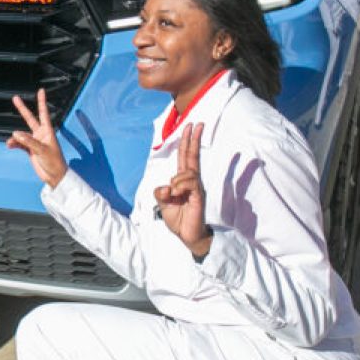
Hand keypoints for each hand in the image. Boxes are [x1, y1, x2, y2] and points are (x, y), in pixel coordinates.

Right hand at [7, 89, 67, 187]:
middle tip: (15, 98)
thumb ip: (29, 141)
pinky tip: (10, 145)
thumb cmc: (54, 162)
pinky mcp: (29, 150)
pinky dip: (14, 144)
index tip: (41, 91)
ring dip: (15, 138)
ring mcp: (34, 141)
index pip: (43, 113)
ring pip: (21, 135)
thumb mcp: (42, 150)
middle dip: (22, 109)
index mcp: (47, 131)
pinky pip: (19, 144)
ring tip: (10, 143)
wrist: (54, 176)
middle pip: (30, 119)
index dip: (42, 102)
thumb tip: (15, 133)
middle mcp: (40, 134)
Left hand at [153, 122, 211, 255]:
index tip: (190, 127)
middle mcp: (191, 181)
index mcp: (182, 181)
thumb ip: (161, 193)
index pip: (185, 157)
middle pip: (192, 156)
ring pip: (187, 171)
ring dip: (177, 180)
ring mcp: (196, 188)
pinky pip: (190, 183)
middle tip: (197, 124)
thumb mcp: (162, 204)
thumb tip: (165, 187)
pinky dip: (180, 186)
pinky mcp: (199, 196)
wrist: (187, 235)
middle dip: (193, 140)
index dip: (187, 142)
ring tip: (173, 194)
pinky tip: (176, 194)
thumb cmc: (178, 218)